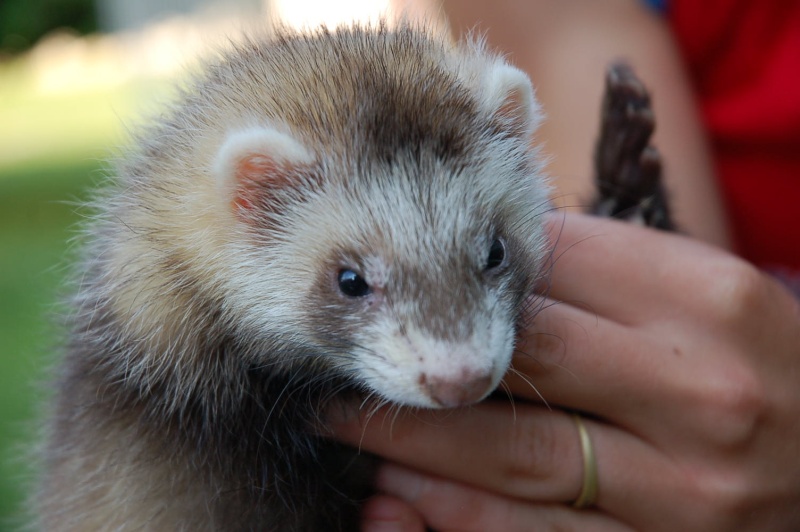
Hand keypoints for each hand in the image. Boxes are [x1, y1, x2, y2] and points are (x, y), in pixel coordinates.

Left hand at [331, 213, 799, 530]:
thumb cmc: (759, 370)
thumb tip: (488, 266)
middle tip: (335, 353)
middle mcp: (700, 393)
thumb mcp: (707, 301)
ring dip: (410, 442)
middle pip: (520, 357)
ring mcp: (685, 491)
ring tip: (342, 424)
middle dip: (418, 354)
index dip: (469, 268)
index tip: (409, 278)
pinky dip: (450, 522)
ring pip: (512, 458)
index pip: (553, 264)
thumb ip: (608, 276)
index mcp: (710, 301)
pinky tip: (392, 503)